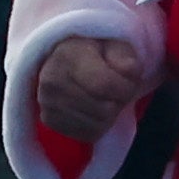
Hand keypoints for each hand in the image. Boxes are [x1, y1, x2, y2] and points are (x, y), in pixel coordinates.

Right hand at [35, 36, 152, 145]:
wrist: (65, 59)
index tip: (130, 80)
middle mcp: (51, 80)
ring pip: (99, 124)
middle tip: (118, 88)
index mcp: (66, 56)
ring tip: (106, 97)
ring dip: (111, 114)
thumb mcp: (114, 43)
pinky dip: (100, 125)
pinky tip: (96, 108)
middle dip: (120, 100)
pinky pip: (89, 134)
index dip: (126, 87)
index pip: (104, 85)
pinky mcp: (50, 120)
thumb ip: (124, 55)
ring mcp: (47, 103)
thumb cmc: (96, 51)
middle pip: (105, 109)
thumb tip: (129, 71)